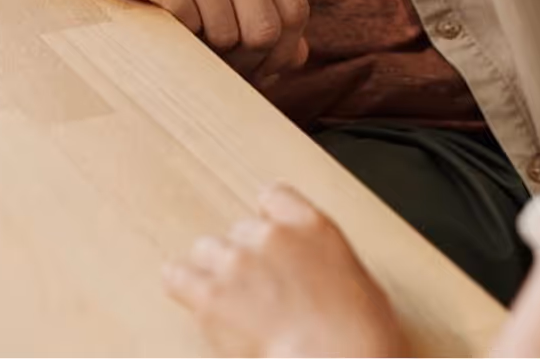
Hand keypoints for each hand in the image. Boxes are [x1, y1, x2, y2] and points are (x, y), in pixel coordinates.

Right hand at [17, 0, 308, 80]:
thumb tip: (298, 59)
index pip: (295, 12)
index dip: (277, 53)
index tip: (250, 65)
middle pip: (264, 31)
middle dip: (243, 61)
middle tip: (214, 62)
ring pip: (225, 35)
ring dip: (204, 49)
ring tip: (180, 31)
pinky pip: (185, 27)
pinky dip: (175, 35)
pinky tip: (156, 15)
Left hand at [164, 185, 407, 357]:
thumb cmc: (362, 342)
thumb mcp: (361, 289)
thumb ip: (327, 266)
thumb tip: (320, 280)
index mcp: (312, 227)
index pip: (274, 197)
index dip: (269, 221)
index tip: (269, 242)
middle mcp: (272, 235)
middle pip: (240, 231)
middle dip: (246, 260)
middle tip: (258, 294)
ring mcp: (238, 261)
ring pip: (208, 251)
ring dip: (217, 274)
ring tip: (232, 306)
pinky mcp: (211, 294)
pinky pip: (177, 276)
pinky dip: (183, 288)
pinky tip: (194, 301)